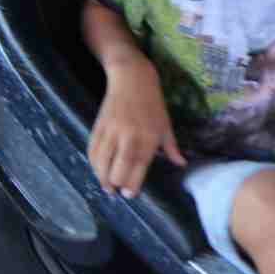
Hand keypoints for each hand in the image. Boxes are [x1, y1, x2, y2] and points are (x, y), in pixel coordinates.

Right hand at [90, 64, 186, 197]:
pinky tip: (98, 170)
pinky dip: (93, 163)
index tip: (130, 194)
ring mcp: (112, 131)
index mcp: (148, 138)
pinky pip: (92, 150)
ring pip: (101, 162)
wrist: (132, 79)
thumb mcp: (166, 125)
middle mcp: (129, 136)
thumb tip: (181, 164)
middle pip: (117, 169)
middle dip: (117, 184)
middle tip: (117, 191)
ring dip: (102, 177)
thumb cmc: (153, 103)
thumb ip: (172, 147)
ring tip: (106, 186)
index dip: (132, 184)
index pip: (138, 167)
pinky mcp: (99, 126)